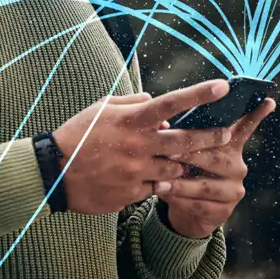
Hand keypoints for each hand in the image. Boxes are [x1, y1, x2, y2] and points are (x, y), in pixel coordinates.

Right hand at [49, 80, 236, 215]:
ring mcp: (137, 171)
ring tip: (172, 159)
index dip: (199, 94)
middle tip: (225, 134)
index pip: (171, 103)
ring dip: (178, 162)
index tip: (223, 86)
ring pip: (174, 167)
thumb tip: (155, 101)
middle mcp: (138, 145)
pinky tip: (142, 176)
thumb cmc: (77, 136)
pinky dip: (155, 179)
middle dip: (210, 137)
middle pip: (185, 140)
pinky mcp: (134, 192)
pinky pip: (156, 185)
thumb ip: (132, 102)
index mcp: (131, 120)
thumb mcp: (100, 109)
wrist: (54, 173)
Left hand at [159, 99, 276, 237]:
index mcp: (230, 147)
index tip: (269, 100)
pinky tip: (164, 196)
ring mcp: (233, 190)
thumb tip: (163, 124)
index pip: (245, 128)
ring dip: (180, 185)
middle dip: (192, 156)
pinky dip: (179, 201)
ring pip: (206, 186)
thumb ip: (183, 138)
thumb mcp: (187, 153)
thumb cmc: (187, 172)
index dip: (256, 115)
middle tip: (170, 154)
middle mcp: (237, 167)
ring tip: (159, 183)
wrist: (190, 211)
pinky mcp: (224, 211)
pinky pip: (199, 206)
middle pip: (217, 159)